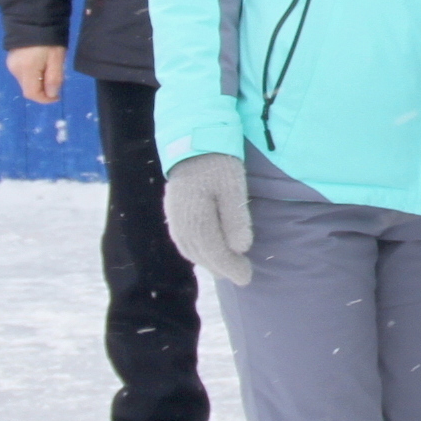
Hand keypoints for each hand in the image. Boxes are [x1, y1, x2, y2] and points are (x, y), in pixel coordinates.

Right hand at [6, 44, 64, 104]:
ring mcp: (11, 63)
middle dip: (43, 89)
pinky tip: (42, 63)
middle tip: (57, 79)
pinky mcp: (12, 58)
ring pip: (26, 81)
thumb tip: (51, 95)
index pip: (32, 94)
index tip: (58, 97)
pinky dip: (34, 74)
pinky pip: (24, 72)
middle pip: (29, 88)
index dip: (45, 99)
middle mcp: (15, 69)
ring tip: (51, 68)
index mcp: (26, 70)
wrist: (33, 17)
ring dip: (39, 81)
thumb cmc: (49, 38)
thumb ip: (54, 78)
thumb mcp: (57, 58)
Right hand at [162, 153, 255, 283]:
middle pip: (201, 254)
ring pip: (191, 249)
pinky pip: (184, 240)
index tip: (246, 278)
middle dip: (222, 267)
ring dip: (209, 262)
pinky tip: (209, 253)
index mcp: (195, 216)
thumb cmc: (218, 162)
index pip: (213, 251)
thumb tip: (241, 248)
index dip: (230, 267)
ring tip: (228, 268)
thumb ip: (236, 217)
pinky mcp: (174, 212)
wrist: (194, 142)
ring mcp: (174, 217)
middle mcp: (180, 221)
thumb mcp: (233, 186)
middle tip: (243, 276)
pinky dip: (198, 251)